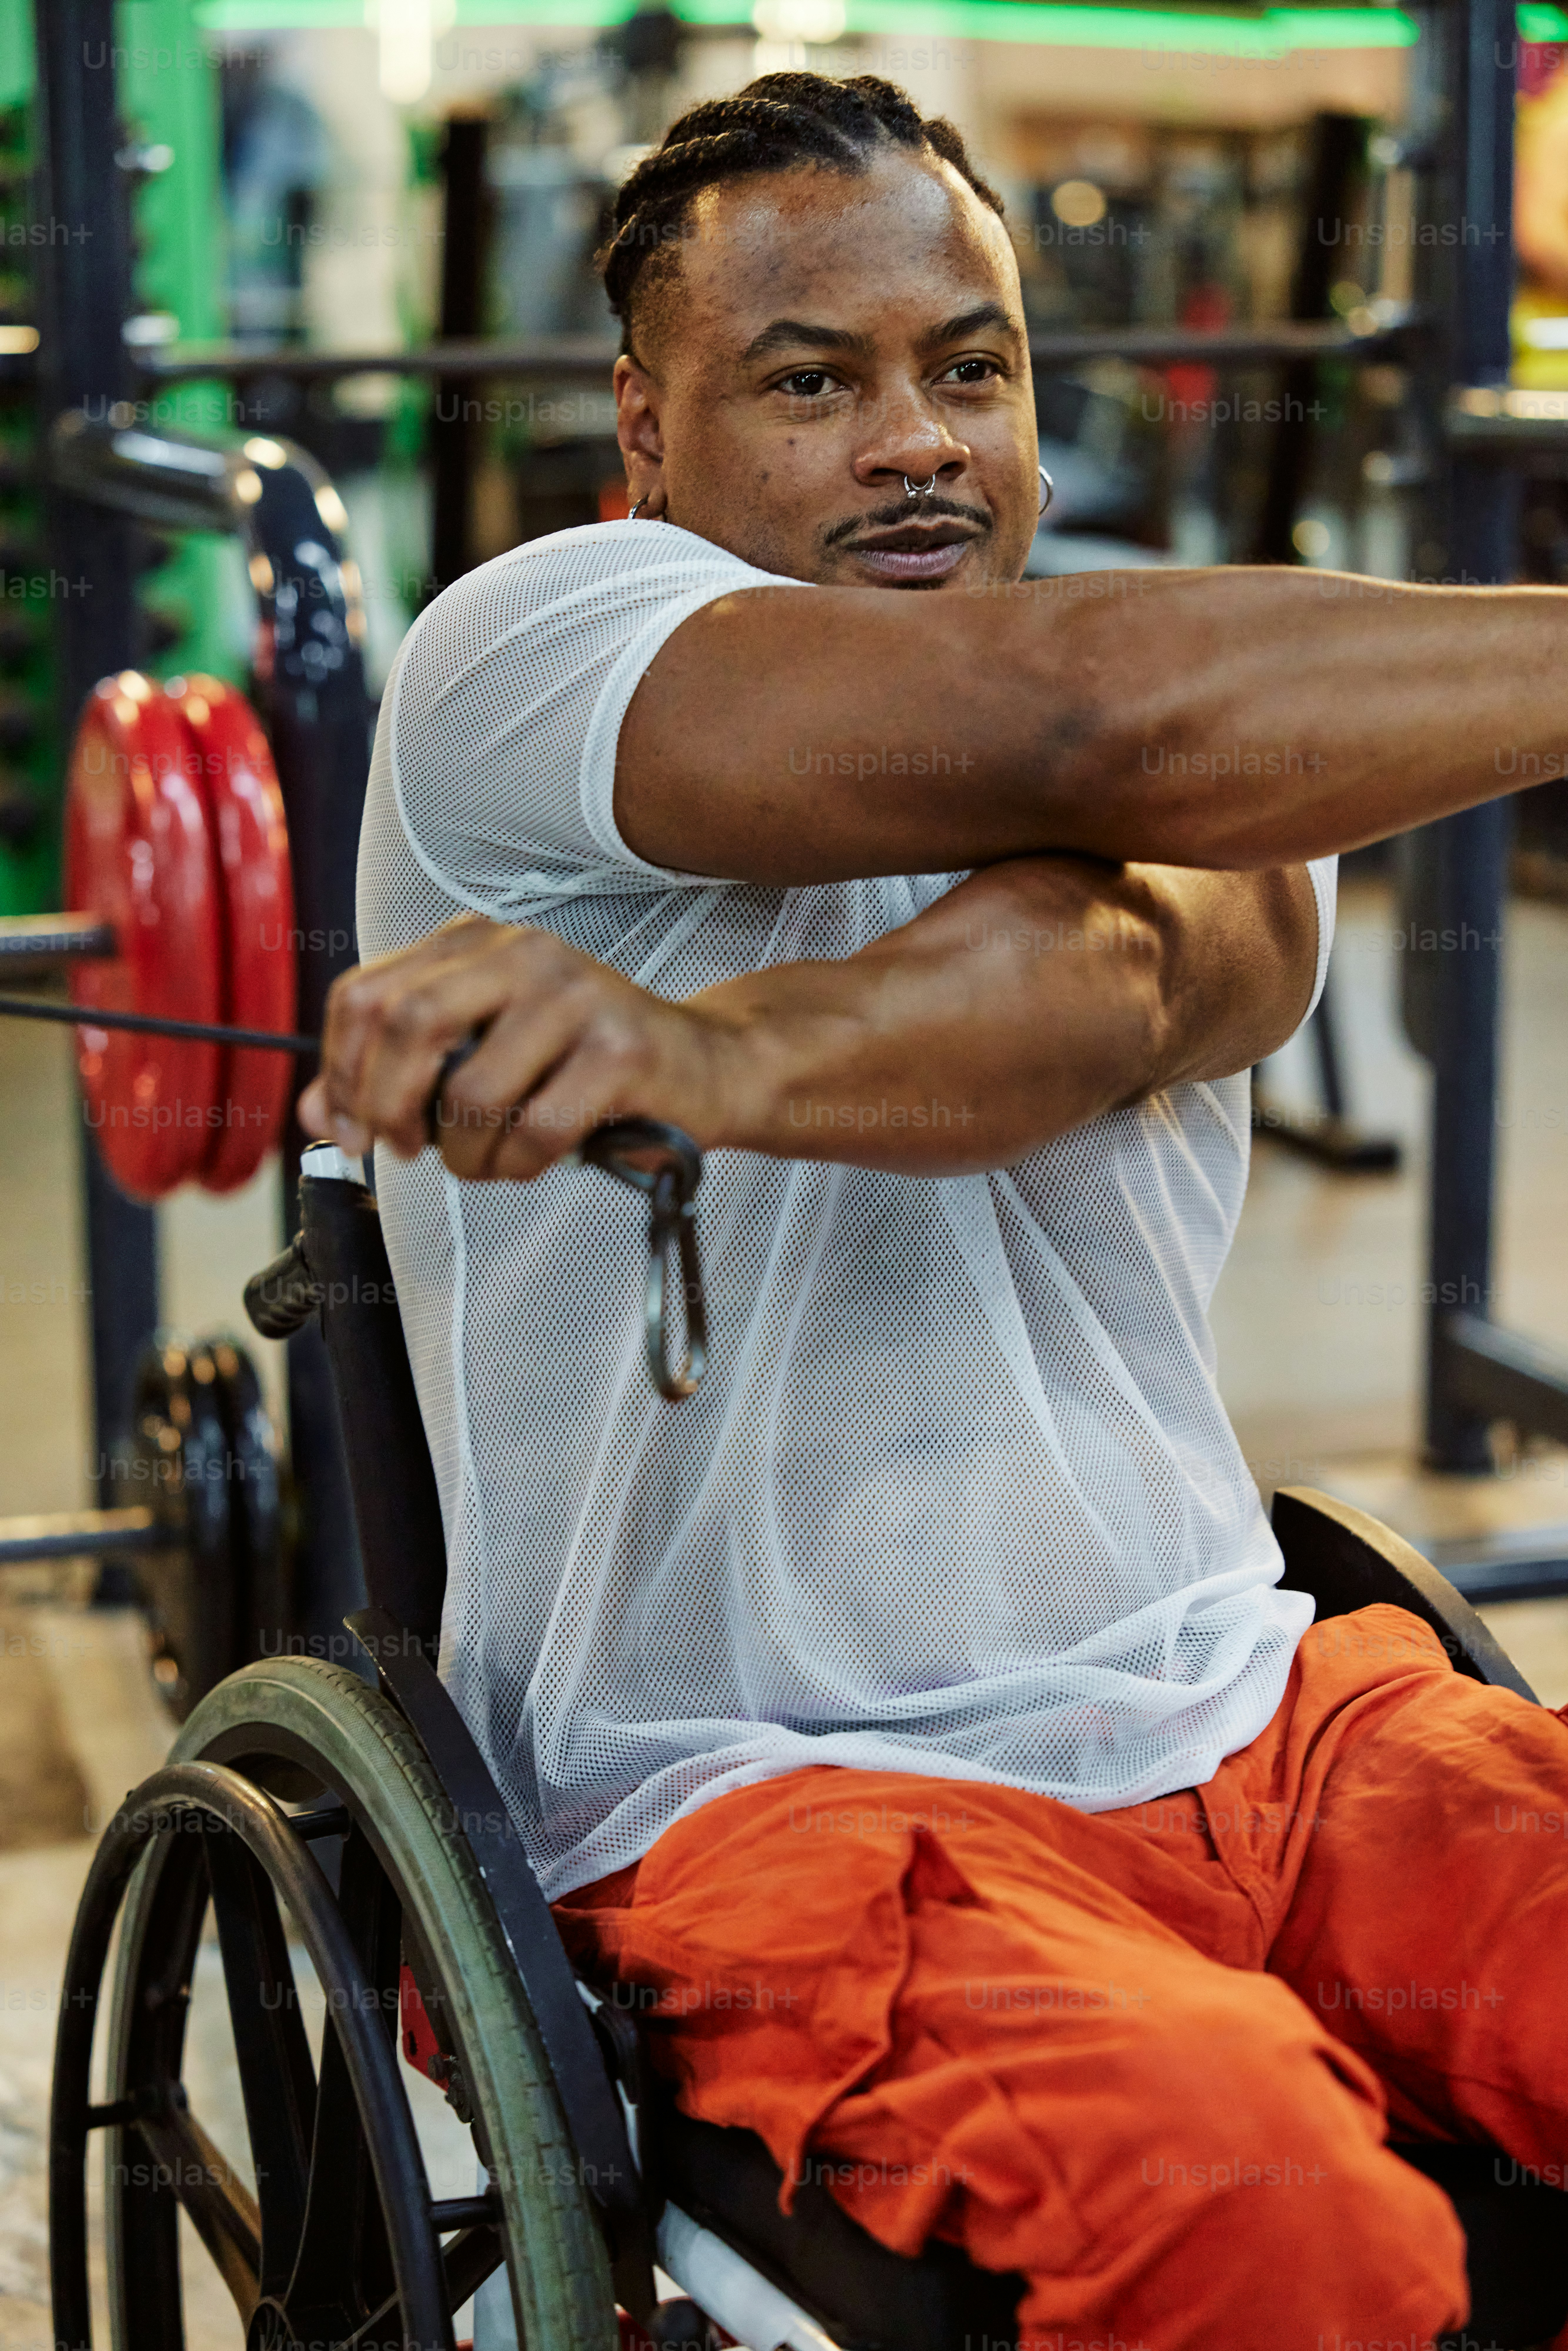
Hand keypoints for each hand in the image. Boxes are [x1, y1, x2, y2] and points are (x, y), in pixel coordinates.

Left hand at [296, 915, 743, 1179]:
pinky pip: (535, 1129)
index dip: (342, 1069)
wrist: (704, 1068)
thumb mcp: (483, 1055)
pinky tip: (532, 1160)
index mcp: (479, 942)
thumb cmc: (585, 1066)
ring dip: (464, 1153)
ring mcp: (577, 996)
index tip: (352, 1127)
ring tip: (486, 1160)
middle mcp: (525, 952)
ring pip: (471, 1093)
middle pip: (408, 1024)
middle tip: (404, 1149)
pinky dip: (519, 1165)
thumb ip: (397, 1074)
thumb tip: (318, 1113)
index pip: (367, 993)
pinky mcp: (621, 1050)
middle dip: (388, 1106)